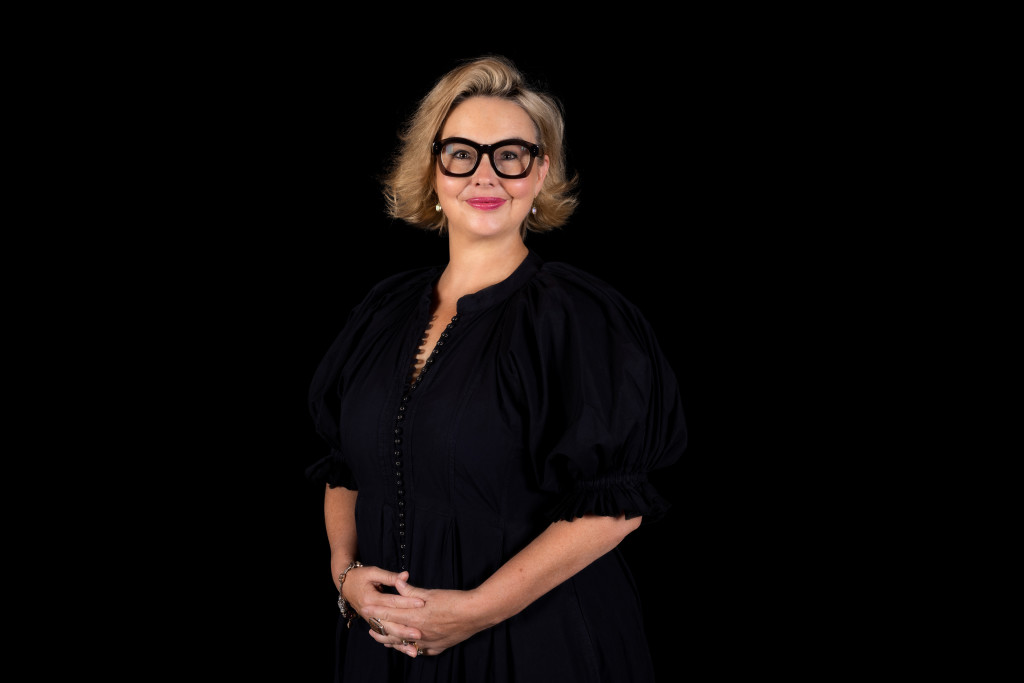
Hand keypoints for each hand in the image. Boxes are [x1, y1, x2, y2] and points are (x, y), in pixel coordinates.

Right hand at [343, 566, 424, 647]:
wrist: (346, 585)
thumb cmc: (361, 577)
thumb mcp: (374, 573)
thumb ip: (390, 577)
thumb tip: (405, 576)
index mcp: (370, 599)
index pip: (392, 602)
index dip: (407, 602)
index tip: (422, 603)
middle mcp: (369, 613)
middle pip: (389, 623)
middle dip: (405, 629)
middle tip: (420, 633)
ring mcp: (370, 621)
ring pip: (387, 634)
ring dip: (401, 641)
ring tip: (415, 648)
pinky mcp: (373, 624)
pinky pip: (385, 636)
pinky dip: (396, 644)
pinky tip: (407, 649)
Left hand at [364, 577, 491, 657]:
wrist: (475, 614)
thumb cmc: (454, 600)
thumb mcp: (431, 593)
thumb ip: (412, 591)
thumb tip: (397, 583)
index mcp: (416, 616)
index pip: (390, 613)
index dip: (377, 611)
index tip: (366, 608)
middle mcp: (419, 632)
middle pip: (393, 632)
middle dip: (380, 629)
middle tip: (369, 627)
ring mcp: (428, 642)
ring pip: (404, 644)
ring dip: (392, 641)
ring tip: (383, 640)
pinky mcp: (438, 647)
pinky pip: (420, 650)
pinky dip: (410, 649)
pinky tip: (408, 647)